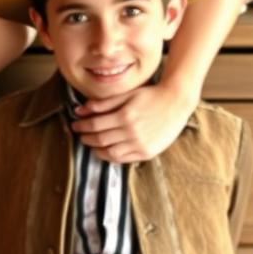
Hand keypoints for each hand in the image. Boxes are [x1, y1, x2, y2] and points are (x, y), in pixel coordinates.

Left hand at [71, 79, 194, 163]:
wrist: (176, 102)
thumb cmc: (150, 96)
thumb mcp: (127, 94)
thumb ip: (103, 103)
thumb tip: (80, 109)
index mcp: (125, 116)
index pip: (95, 125)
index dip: (82, 126)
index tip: (76, 125)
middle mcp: (131, 132)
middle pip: (100, 139)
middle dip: (87, 138)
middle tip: (81, 135)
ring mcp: (140, 144)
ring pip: (110, 152)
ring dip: (96, 150)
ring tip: (92, 145)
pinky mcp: (147, 152)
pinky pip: (123, 159)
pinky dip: (111, 157)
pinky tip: (107, 151)